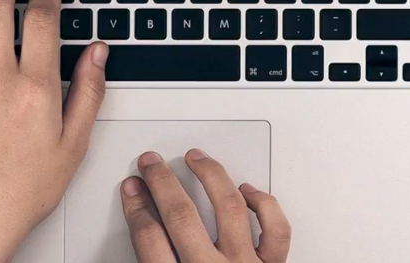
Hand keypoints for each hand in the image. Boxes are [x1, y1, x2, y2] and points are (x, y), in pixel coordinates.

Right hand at [121, 149, 291, 262]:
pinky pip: (275, 229)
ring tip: (197, 158)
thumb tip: (144, 228)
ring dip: (210, 176)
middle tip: (152, 164)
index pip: (150, 238)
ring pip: (229, 209)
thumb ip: (157, 261)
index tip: (133, 189)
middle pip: (182, 216)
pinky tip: (247, 191)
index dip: (136, 207)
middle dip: (162, 182)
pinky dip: (262, 205)